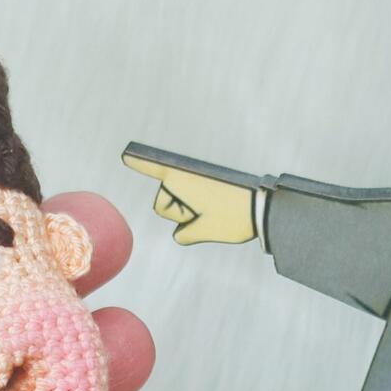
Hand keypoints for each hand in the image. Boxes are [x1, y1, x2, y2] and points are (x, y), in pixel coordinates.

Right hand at [122, 153, 255, 244]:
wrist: (263, 208)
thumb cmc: (233, 217)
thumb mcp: (205, 231)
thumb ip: (186, 235)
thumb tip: (181, 234)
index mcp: (179, 180)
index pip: (153, 169)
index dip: (139, 163)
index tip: (127, 155)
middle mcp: (185, 176)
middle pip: (163, 201)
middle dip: (177, 211)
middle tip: (203, 214)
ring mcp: (196, 181)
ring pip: (177, 203)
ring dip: (189, 210)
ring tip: (213, 211)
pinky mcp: (208, 187)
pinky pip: (192, 201)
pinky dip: (196, 210)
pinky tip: (210, 214)